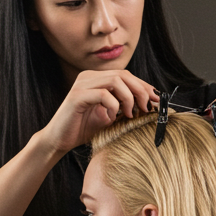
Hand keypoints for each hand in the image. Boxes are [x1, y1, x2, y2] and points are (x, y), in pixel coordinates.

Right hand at [40, 70, 158, 154]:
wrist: (59, 140)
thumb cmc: (83, 128)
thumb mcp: (110, 115)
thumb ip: (124, 106)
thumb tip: (149, 103)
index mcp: (96, 78)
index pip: (126, 75)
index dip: (144, 86)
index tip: (157, 99)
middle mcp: (88, 76)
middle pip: (123, 74)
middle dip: (140, 90)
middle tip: (147, 108)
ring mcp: (81, 84)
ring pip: (115, 81)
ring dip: (129, 98)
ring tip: (130, 114)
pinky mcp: (77, 96)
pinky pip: (103, 94)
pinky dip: (113, 105)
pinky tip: (113, 117)